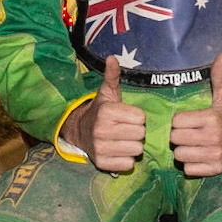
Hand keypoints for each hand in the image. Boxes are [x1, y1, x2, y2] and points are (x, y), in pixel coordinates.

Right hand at [60, 55, 145, 172]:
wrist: (80, 131)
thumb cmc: (101, 111)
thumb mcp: (107, 92)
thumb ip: (112, 75)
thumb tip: (112, 57)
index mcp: (106, 112)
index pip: (141, 118)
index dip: (138, 117)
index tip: (128, 116)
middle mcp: (101, 130)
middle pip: (141, 135)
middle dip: (137, 132)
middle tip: (126, 128)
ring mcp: (100, 148)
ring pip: (136, 150)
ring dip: (133, 146)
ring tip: (123, 139)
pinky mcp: (101, 163)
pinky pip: (128, 164)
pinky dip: (127, 159)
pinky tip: (119, 151)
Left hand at [170, 55, 221, 176]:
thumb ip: (218, 76)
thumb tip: (221, 55)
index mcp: (211, 118)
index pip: (177, 121)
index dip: (180, 120)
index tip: (188, 120)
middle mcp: (212, 138)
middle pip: (175, 139)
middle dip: (179, 135)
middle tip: (188, 132)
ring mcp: (213, 155)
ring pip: (180, 155)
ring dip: (183, 150)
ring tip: (192, 144)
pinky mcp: (214, 168)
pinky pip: (188, 169)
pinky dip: (190, 164)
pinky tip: (198, 155)